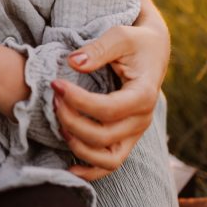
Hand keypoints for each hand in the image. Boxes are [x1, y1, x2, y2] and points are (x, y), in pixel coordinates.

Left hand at [54, 16, 169, 180]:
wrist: (152, 51)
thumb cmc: (135, 41)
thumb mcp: (120, 35)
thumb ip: (98, 49)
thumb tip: (73, 63)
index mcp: (144, 94)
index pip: (108, 109)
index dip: (78, 101)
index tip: (55, 83)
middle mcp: (142, 119)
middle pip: (104, 136)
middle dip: (72, 121)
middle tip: (53, 100)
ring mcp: (135, 132)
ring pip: (108, 159)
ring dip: (79, 147)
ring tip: (58, 125)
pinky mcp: (126, 138)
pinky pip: (110, 164)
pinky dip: (90, 171)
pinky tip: (68, 168)